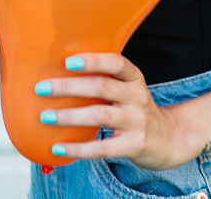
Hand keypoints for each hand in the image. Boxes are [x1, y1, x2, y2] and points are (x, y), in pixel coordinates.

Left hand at [35, 52, 193, 170]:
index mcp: (134, 79)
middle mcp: (137, 97)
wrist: (169, 140)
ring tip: (45, 117)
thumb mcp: (127, 90)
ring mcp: (137, 122)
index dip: (93, 61)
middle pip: (101, 87)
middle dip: (69, 87)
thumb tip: (57, 73)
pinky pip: (102, 147)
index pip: (117, 63)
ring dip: (69, 116)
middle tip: (41, 88)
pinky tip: (58, 148)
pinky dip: (78, 149)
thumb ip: (103, 80)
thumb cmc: (135, 109)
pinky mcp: (134, 145)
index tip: (68, 61)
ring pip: (100, 116)